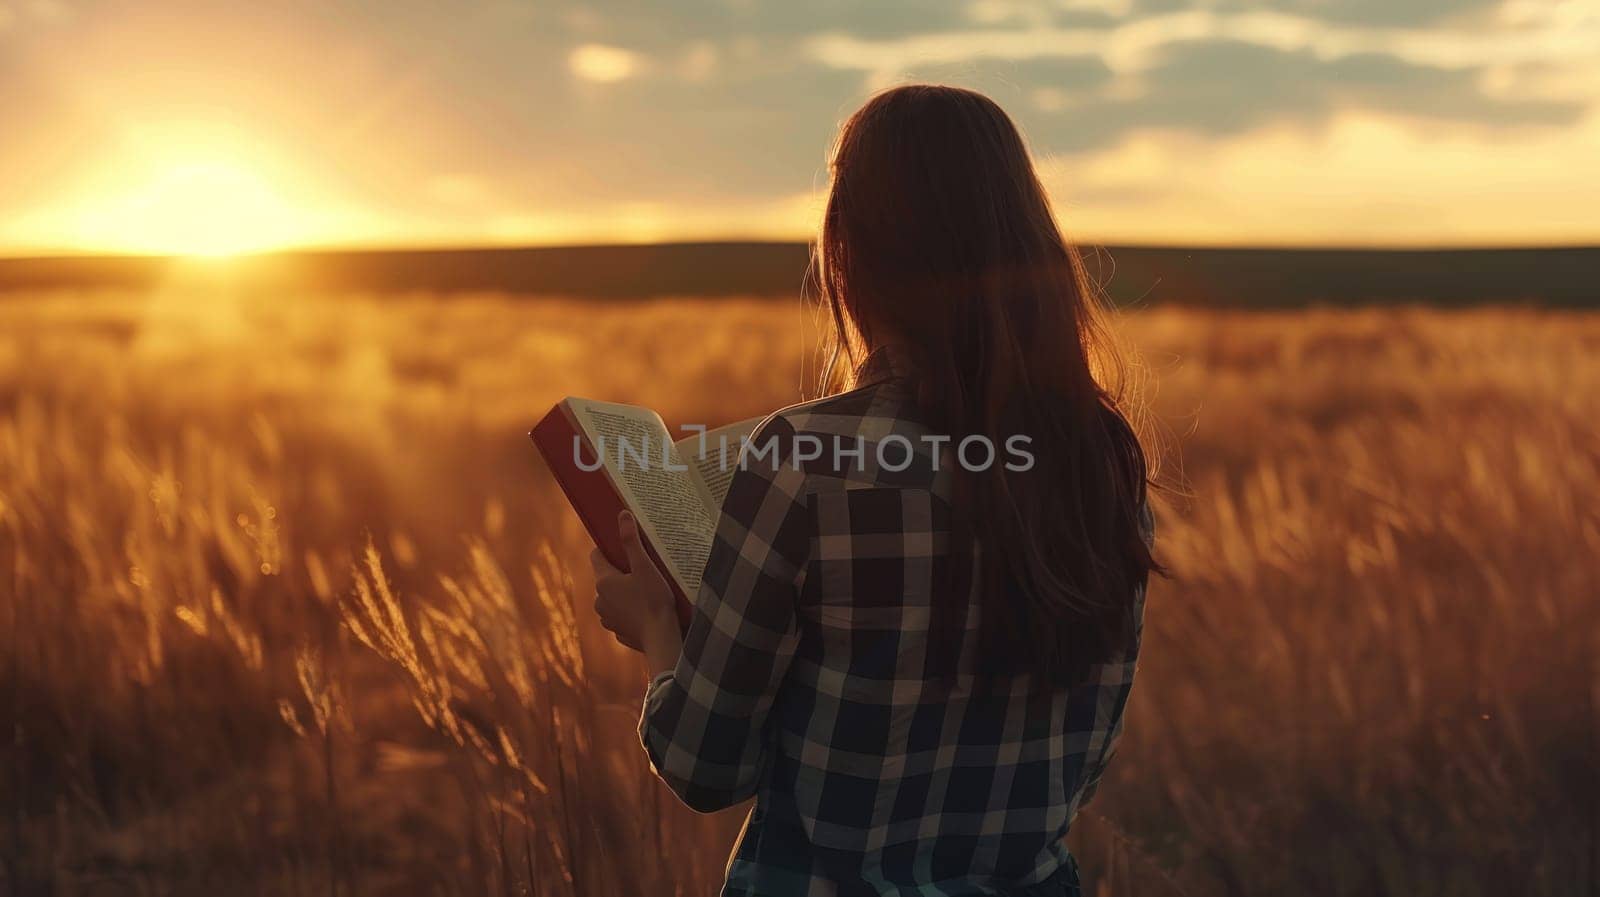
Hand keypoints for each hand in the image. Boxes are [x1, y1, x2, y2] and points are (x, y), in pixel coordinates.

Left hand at [590, 511, 679, 659]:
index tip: (623, 547)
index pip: (596, 556)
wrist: (662, 638)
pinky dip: (630, 612)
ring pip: (612, 598)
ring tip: (646, 592)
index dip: (608, 549)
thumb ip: (632, 540)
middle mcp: (599, 600)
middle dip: (620, 573)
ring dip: (624, 594)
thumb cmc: (654, 600)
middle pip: (606, 578)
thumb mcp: (645, 566)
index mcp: (603, 581)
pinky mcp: (618, 632)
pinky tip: (646, 611)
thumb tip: (622, 515)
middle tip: (642, 570)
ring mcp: (607, 618)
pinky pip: (621, 616)